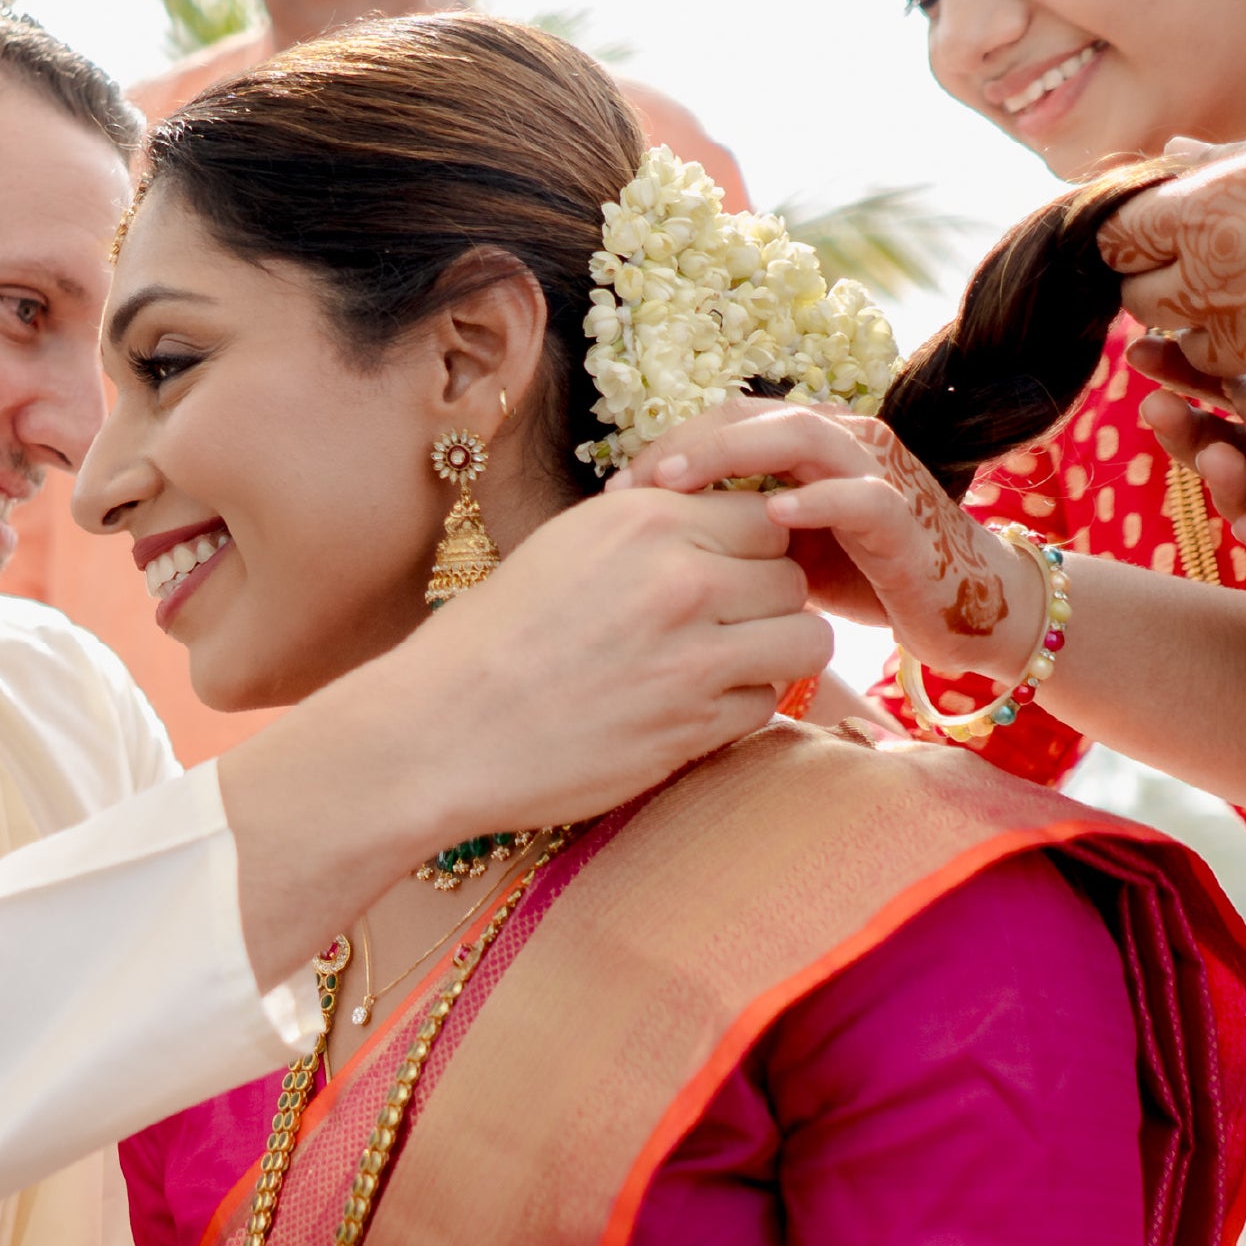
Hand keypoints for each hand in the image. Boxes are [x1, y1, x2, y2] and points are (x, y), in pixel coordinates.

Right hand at [372, 483, 828, 835]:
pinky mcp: (692, 727)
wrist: (441, 730)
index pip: (764, 514)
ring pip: (804, 640)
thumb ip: (648, 531)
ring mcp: (693, 656)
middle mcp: (679, 580)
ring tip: (730, 664)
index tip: (729, 569)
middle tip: (728, 623)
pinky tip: (692, 708)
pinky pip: (767, 704)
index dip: (752, 545)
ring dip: (776, 653)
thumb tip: (713, 521)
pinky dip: (742, 707)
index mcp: (643, 521)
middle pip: (792, 575)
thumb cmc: (491, 640)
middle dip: (769, 600)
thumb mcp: (566, 547)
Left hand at [620, 396, 1038, 685]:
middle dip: (686, 443)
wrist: (957, 610)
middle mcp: (845, 441)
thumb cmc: (863, 576)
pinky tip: (772, 516)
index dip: (670, 444)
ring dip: (734, 455)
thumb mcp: (781, 549)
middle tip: (631, 483)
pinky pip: (861, 498)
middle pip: (753, 416)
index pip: (727, 420)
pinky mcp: (907, 517)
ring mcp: (879, 474)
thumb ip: (731, 527)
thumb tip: (646, 533)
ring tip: (678, 483)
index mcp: (811, 442)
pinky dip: (817, 501)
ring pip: (802, 437)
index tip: (616, 489)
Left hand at [1098, 104, 1245, 430]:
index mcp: (1206, 210)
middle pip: (1141, 300)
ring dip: (1214, 330)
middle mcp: (1216, 283)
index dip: (1136, 230)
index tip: (1164, 225)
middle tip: (1220, 262)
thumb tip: (1172, 159)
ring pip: (1192, 351)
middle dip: (1165, 281)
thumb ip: (1230, 161)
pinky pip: (1245, 401)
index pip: (1115, 236)